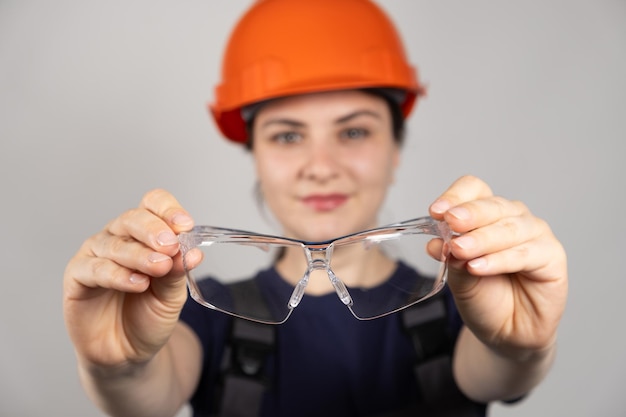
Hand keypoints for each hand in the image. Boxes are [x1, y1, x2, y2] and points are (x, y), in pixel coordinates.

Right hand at [63, 189, 199, 368]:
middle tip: (170, 246)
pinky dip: (118, 275)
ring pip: (115, 244)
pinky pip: (95, 269)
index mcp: (145, 233)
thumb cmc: (149, 316)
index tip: (185, 225)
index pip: (153, 204)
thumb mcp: (172, 295)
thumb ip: (178, 272)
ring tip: (159, 268)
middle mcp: (118, 237)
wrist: (128, 353)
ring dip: (139, 255)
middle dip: (154, 230)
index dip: (168, 210)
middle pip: (133, 219)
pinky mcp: (76, 277)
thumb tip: (193, 252)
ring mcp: (95, 255)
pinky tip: (137, 283)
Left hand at [429, 176, 567, 356]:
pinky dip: (499, 259)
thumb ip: (451, 257)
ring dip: (482, 239)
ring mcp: (535, 234)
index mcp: (487, 213)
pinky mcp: (552, 256)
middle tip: (450, 223)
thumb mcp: (458, 277)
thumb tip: (436, 241)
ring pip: (508, 228)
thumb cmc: (484, 298)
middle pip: (492, 205)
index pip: (473, 189)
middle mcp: (512, 217)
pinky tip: (479, 266)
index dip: (455, 196)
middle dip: (469, 214)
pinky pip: (525, 253)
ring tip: (460, 250)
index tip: (436, 211)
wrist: (505, 332)